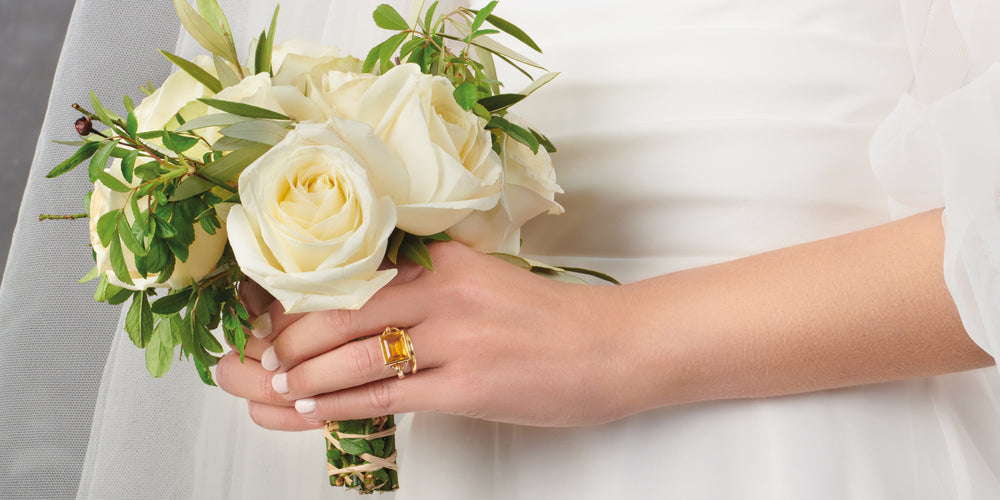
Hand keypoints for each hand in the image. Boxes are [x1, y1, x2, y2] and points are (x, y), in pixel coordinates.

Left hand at [217, 241, 631, 429]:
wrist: (612, 348)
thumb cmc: (547, 321)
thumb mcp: (482, 280)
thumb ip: (426, 285)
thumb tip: (363, 305)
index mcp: (443, 259)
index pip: (351, 272)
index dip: (296, 295)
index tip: (259, 311)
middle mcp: (444, 290)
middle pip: (339, 312)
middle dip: (283, 340)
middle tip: (248, 356)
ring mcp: (456, 338)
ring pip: (354, 355)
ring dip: (300, 375)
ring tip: (267, 386)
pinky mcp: (468, 386)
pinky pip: (384, 395)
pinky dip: (335, 404)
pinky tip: (305, 409)